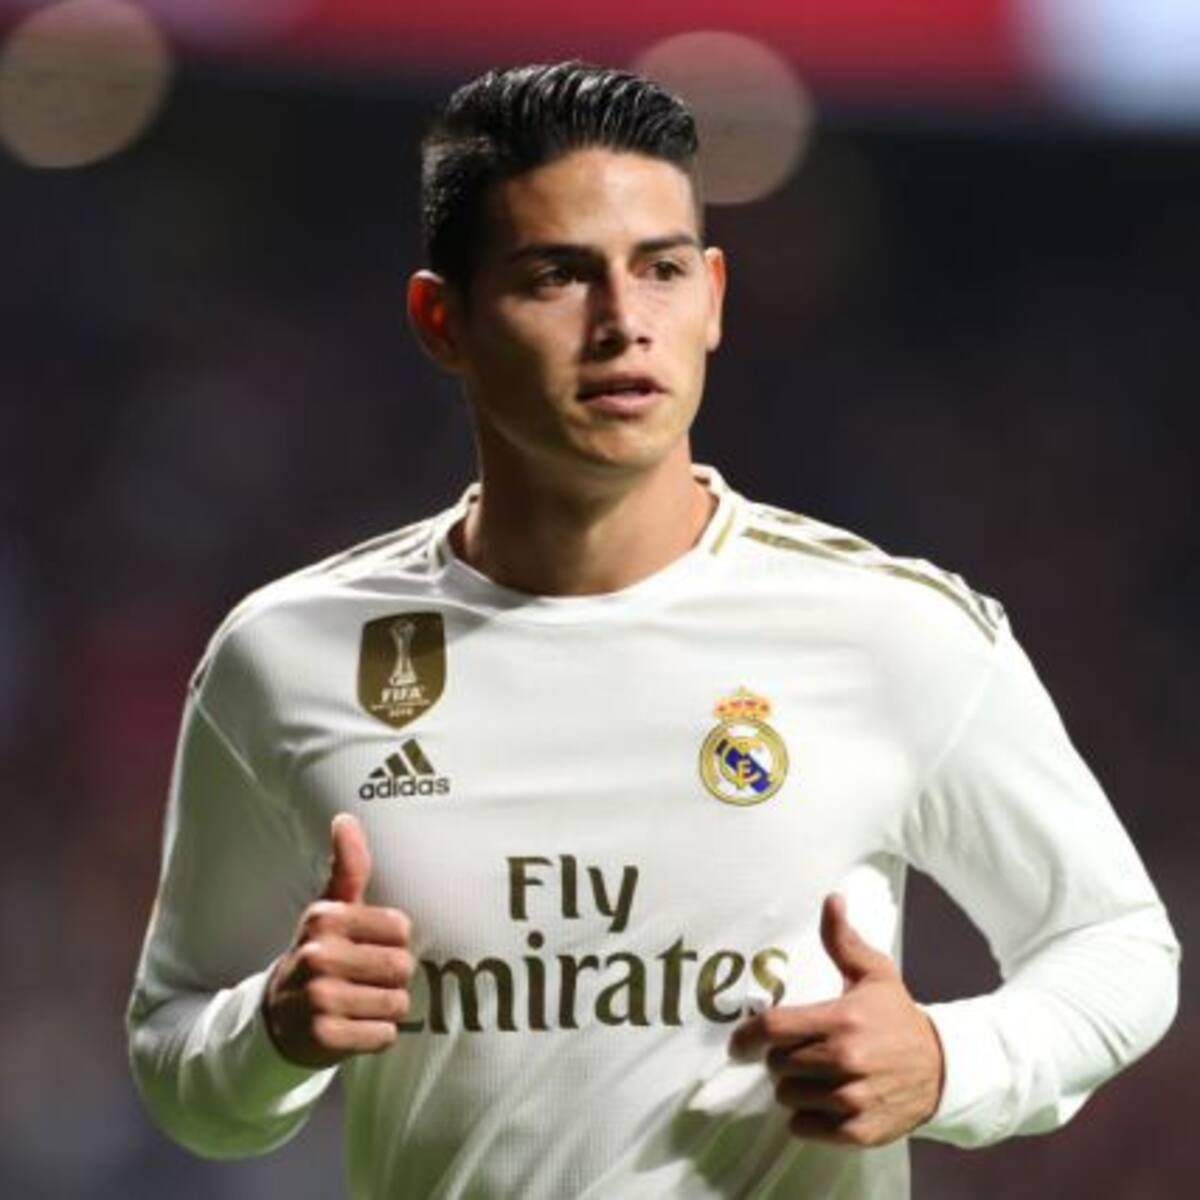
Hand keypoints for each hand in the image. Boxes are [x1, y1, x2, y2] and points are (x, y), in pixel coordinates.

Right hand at [263, 813, 412, 1067]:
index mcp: (324, 918)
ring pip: (397, 1003)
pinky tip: (352, 1028)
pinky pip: (384, 1036)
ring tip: (357, 1004)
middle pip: (402, 966)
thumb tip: (345, 818)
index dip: (392, 942)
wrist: (275, 1020)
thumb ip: (348, 867)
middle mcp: (318, 956)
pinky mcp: (323, 1038)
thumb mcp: (330, 911)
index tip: (367, 947)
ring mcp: (318, 998)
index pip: (401, 928)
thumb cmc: (319, 956)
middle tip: (363, 980)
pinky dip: (376, 1036)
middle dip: (392, 978)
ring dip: (385, 1009)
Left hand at [729, 894, 943, 1146]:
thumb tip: (831, 900)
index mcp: (842, 1019)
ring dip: (792, 1088)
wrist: (943, 1069)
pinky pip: (805, 1128)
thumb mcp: (874, 974)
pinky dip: (805, 1119)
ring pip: (788, 1097)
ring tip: (811, 1076)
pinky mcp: (858, 1130)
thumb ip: (843, 940)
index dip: (746, 1036)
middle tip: (796, 1052)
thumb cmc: (898, 1017)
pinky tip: (820, 1103)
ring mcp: (852, 1098)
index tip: (737, 1043)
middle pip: (777, 1064)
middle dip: (778, 1058)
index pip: (774, 1028)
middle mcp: (845, 1059)